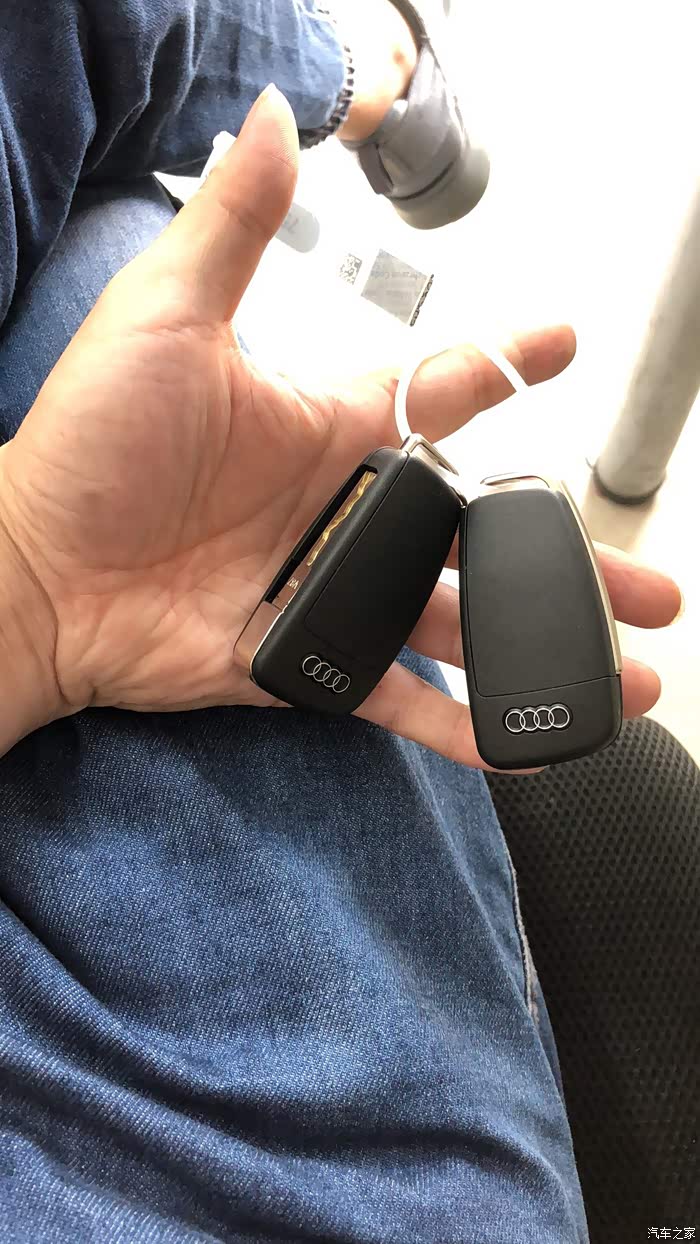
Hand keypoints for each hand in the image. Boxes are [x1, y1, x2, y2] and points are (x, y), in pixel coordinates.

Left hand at [0, 86, 681, 764]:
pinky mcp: (305, 660)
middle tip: (649, 584)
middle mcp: (343, 511)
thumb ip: (234, 227)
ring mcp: (329, 589)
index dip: (507, 368)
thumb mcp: (166, 317)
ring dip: (542, 647)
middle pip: (482, 533)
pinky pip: (397, 696)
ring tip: (623, 679)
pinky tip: (523, 742)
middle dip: (567, 559)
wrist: (32, 572)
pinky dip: (461, 724)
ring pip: (459, 621)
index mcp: (330, 425)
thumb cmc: (88, 443)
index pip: (443, 393)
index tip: (563, 343)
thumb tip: (273, 118)